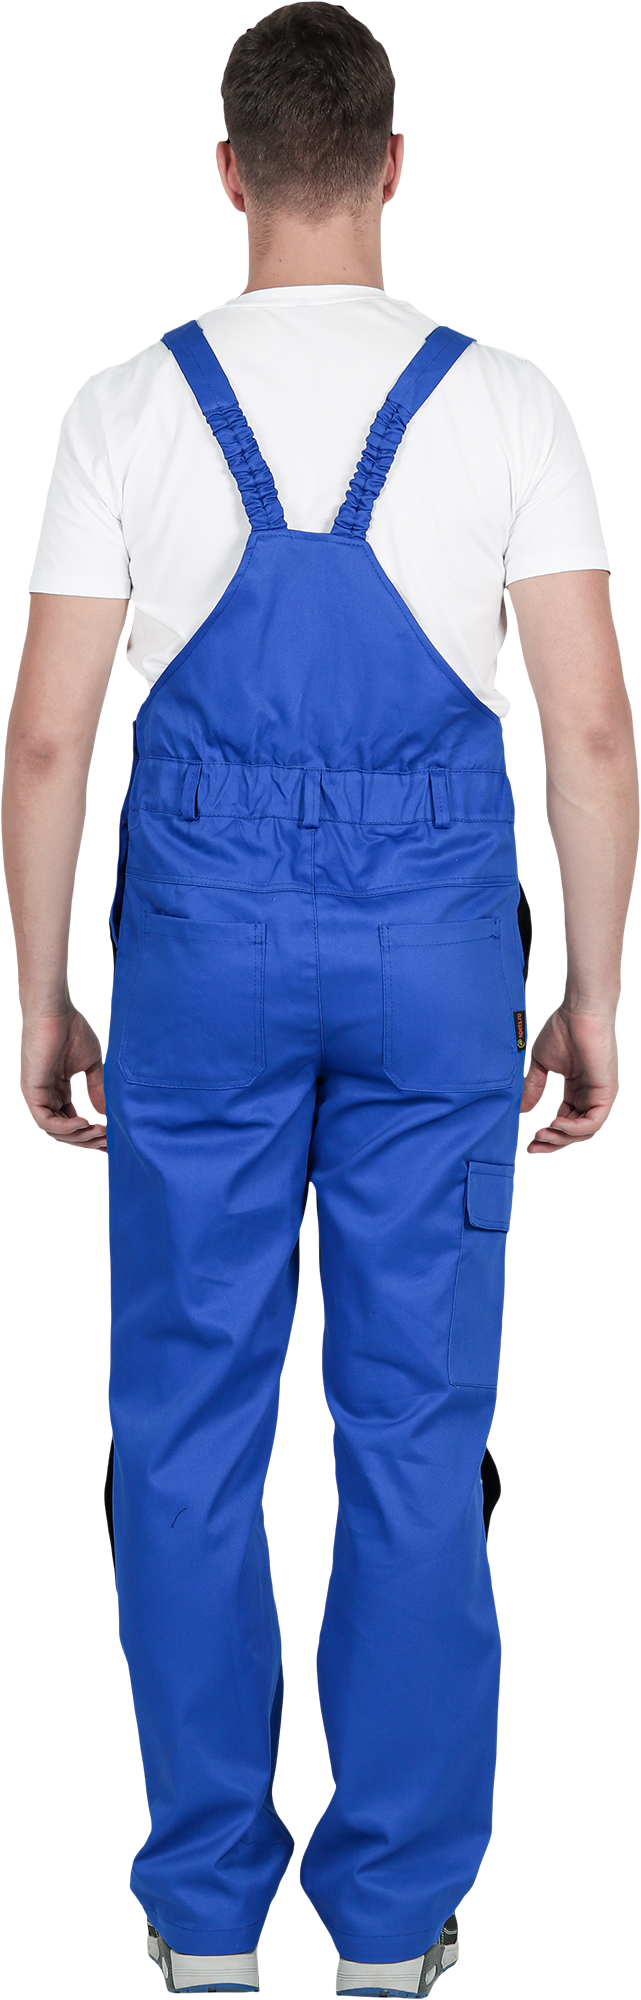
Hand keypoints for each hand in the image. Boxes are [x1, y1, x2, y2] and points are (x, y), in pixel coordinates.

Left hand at [20, 1004, 106, 1151]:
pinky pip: (45, 1121)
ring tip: (99, 1132)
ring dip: (79, 1136)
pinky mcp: (31, 1091)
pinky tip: (84, 1122)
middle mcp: (46, 1095)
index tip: (110, 1141)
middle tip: (107, 1141)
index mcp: (57, 1090)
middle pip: (64, 1132)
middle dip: (87, 1140)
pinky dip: (65, 1127)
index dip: (90, 1135)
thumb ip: (96, 1088)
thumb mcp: (91, 1065)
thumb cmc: (71, 1028)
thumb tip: (103, 1113)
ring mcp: (37, 1094)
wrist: (56, 1010)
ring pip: (55, 1131)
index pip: (71, 1122)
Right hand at [521, 1005, 618, 1154]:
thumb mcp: (541, 1064)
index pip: (565, 1122)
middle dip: (552, 1143)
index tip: (529, 1142)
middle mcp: (589, 1094)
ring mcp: (600, 1094)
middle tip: (533, 1147)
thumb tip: (524, 1111)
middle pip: (574, 1132)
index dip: (548, 1135)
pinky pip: (593, 1122)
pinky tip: (556, 1124)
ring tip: (542, 1134)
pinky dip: (574, 1128)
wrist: (578, 1010)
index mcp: (577, 1089)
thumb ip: (533, 1088)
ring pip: (584, 1132)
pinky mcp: (607, 1092)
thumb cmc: (564, 1028)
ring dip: (561, 1138)